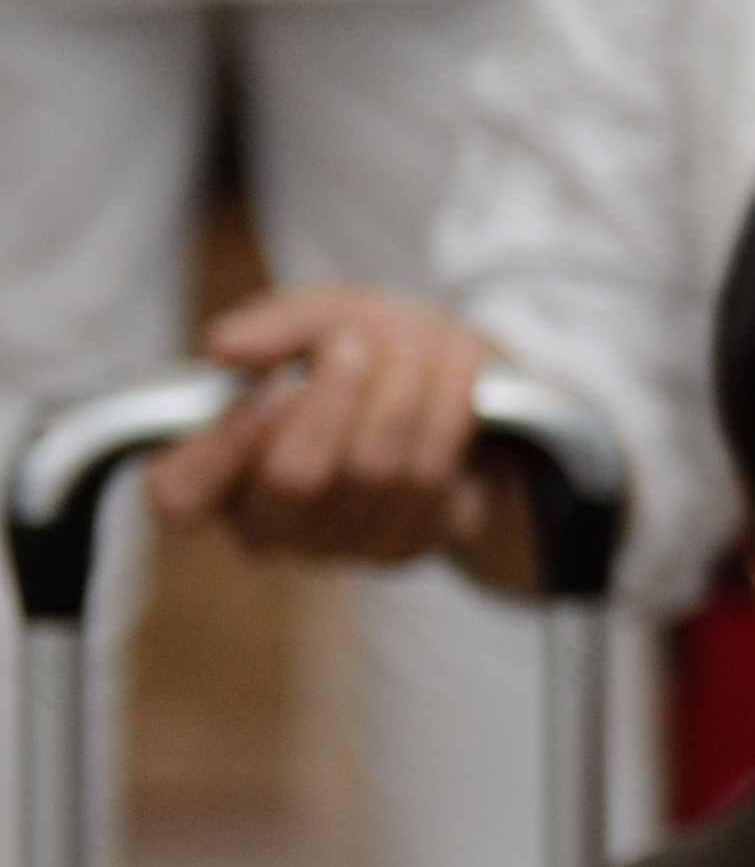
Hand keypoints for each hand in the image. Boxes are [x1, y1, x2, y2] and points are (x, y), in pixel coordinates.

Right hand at [158, 285, 522, 578]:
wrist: (464, 389)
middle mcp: (264, 519)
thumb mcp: (324, 318)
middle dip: (332, 397)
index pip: (178, 493)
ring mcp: (331, 543)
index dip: (221, 446)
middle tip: (353, 342)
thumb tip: (223, 347)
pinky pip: (427, 477)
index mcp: (214, 468)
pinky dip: (445, 410)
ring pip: (372, 471)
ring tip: (414, 341)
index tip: (271, 387)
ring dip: (402, 389)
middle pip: (291, 477)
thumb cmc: (371, 354)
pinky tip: (451, 375)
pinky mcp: (398, 548)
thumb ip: (274, 327)